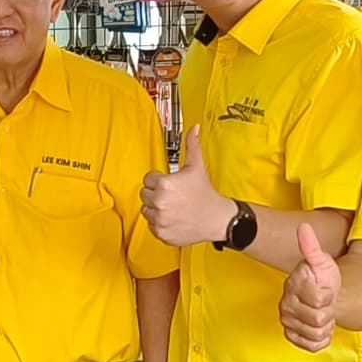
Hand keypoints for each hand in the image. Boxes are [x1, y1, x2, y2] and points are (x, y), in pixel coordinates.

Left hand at [140, 124, 235, 246]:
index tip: (171, 184)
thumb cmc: (206, 194)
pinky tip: (174, 218)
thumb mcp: (197, 167)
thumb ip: (191, 146)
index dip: (160, 180)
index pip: (148, 178)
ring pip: (146, 209)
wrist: (216, 219)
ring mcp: (160, 219)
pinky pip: (151, 224)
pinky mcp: (161, 232)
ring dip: (156, 208)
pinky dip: (160, 223)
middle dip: (156, 193)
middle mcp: (159, 202)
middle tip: (173, 196)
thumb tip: (193, 128)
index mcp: (165, 184)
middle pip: (145, 194)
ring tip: (174, 207)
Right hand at [279, 223, 341, 351]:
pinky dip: (322, 339)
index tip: (327, 289)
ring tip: (323, 313)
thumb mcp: (321, 261)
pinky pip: (313, 345)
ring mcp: (288, 322)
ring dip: (326, 326)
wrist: (322, 295)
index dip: (328, 296)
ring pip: (316, 333)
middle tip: (326, 303)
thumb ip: (312, 246)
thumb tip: (304, 228)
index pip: (319, 299)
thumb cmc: (322, 278)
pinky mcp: (293, 336)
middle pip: (318, 319)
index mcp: (293, 286)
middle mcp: (286, 305)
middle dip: (328, 312)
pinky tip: (321, 327)